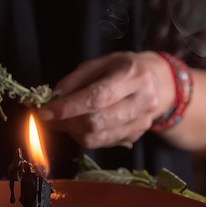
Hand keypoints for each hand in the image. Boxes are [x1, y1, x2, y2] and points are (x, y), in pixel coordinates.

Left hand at [36, 51, 173, 148]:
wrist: (160, 83)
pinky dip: (84, 137)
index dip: (68, 107)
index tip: (45, 112)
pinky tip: (77, 127)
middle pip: (98, 122)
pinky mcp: (136, 136)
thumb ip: (77, 79)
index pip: (98, 97)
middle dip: (66, 123)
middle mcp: (142, 101)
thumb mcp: (102, 62)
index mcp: (133, 75)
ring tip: (61, 122)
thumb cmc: (125, 68)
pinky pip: (103, 143)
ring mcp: (141, 122)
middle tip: (48, 119)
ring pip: (99, 137)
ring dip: (72, 132)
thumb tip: (54, 98)